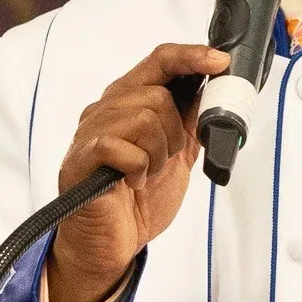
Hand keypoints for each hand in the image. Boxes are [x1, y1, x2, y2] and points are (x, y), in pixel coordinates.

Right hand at [45, 43, 228, 301]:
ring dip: (156, 156)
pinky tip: (132, 184)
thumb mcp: (177, 156)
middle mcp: (105, 110)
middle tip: (163, 162)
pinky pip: (122, 149)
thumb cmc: (136, 200)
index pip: (159, 61)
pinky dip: (138, 170)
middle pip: (156, 95)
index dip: (191, 57)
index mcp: (127, 102)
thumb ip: (190, 124)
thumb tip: (215, 92)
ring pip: (142, 119)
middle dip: (173, 134)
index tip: (221, 62)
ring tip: (145, 176)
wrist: (111, 245)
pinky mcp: (81, 161)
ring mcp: (90, 134)